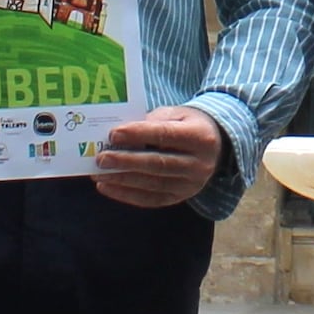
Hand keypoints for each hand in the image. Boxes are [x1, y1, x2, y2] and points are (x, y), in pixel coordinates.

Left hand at [91, 105, 224, 209]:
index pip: (165, 135)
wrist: (215, 145)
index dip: (138, 134)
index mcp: (200, 137)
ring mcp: (191, 185)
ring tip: (98, 174)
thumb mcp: (175, 114)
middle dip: (126, 161)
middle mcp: (199, 164)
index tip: (113, 134)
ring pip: (152, 184)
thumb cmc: (187, 125)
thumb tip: (118, 135)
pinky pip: (151, 199)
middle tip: (101, 158)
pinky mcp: (180, 197)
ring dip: (122, 180)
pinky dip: (126, 195)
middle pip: (158, 163)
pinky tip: (107, 187)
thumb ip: (151, 122)